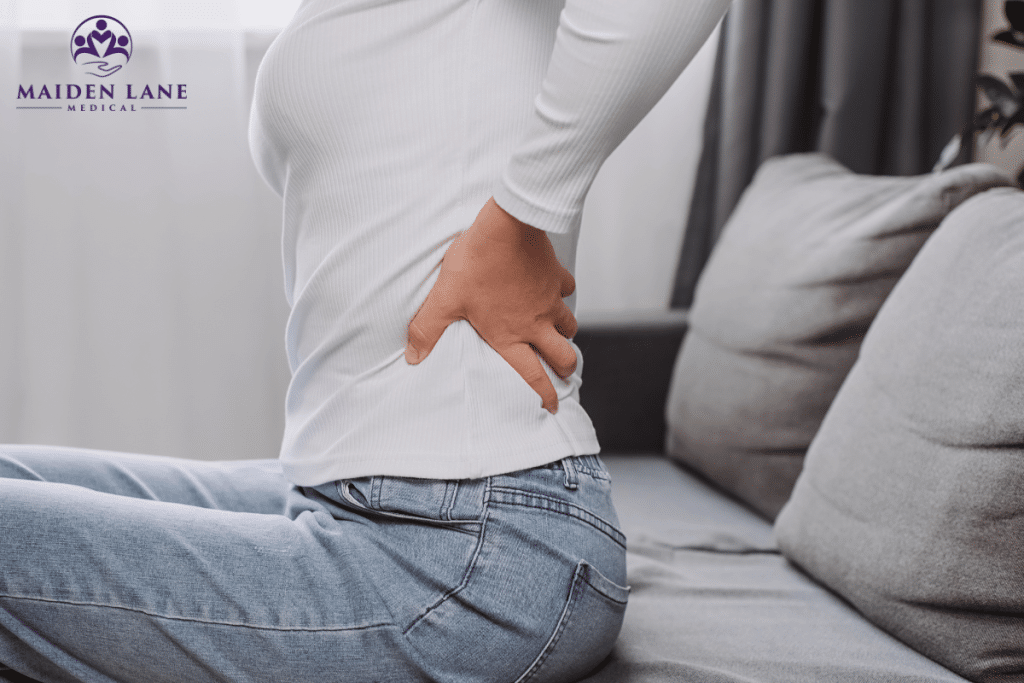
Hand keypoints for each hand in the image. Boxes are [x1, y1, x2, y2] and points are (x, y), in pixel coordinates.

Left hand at [405, 197, 577, 413]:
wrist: (506, 227)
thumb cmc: (476, 263)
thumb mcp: (444, 299)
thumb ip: (427, 330)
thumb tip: (413, 357)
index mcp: (509, 334)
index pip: (531, 373)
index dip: (544, 393)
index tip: (553, 405)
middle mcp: (535, 322)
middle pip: (562, 355)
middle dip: (565, 367)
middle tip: (563, 371)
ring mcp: (549, 300)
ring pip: (569, 324)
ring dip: (565, 333)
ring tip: (559, 333)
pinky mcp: (556, 276)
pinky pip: (566, 289)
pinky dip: (563, 293)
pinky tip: (554, 288)